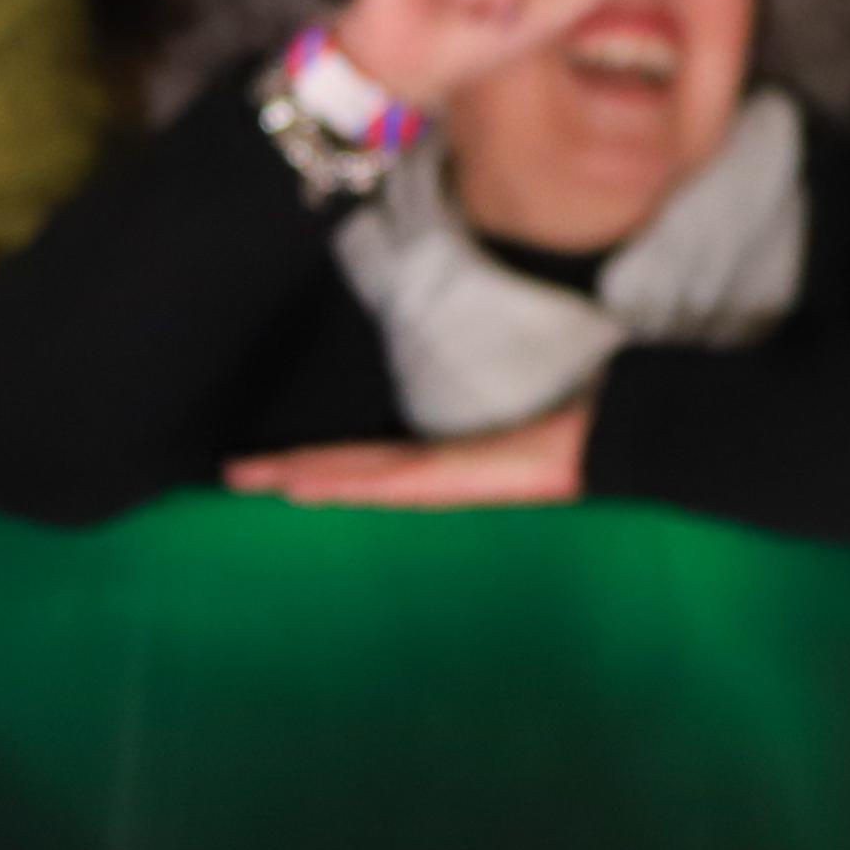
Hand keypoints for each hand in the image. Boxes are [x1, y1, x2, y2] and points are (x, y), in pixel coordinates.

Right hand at [225, 401, 591, 509]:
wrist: (613, 445)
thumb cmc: (579, 423)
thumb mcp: (532, 403)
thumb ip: (510, 392)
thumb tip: (512, 364)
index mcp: (451, 460)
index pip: (374, 459)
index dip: (326, 459)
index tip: (281, 462)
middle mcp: (437, 476)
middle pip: (351, 470)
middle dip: (292, 471)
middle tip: (236, 476)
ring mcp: (440, 483)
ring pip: (357, 478)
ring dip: (302, 476)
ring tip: (253, 480)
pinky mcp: (452, 483)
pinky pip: (386, 482)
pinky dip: (342, 482)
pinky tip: (302, 485)